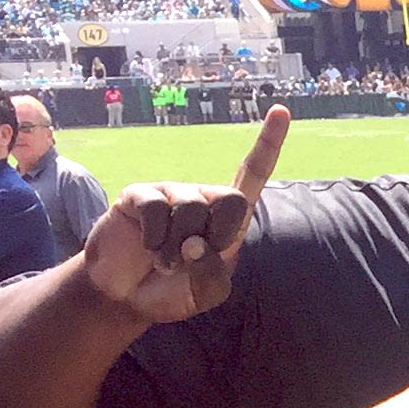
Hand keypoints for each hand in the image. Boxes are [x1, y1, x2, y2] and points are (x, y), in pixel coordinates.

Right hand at [77, 105, 287, 325]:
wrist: (126, 296)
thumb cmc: (173, 290)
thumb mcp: (205, 293)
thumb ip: (213, 275)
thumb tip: (197, 244)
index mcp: (227, 218)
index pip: (252, 175)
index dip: (267, 144)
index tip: (281, 111)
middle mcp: (201, 197)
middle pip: (229, 200)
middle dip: (217, 236)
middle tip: (193, 258)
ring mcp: (170, 193)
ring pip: (190, 209)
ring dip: (178, 248)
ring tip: (166, 261)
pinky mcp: (138, 196)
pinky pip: (156, 210)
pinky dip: (156, 240)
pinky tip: (149, 249)